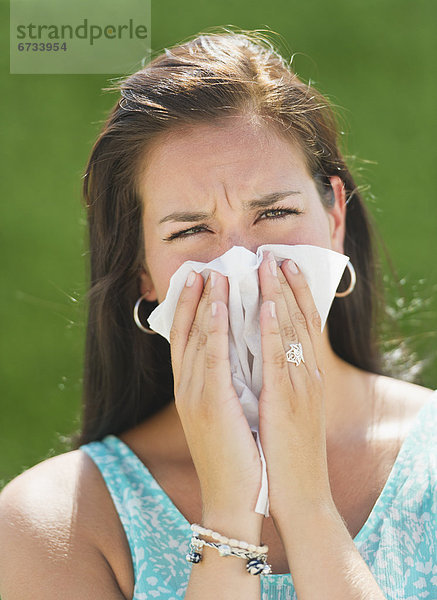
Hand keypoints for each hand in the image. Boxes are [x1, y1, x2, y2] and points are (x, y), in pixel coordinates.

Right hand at [169, 270, 262, 516]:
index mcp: (191, 390)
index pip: (185, 338)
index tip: (195, 278)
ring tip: (214, 271)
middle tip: (203, 264)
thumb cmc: (237, 457)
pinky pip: (214, 356)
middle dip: (195, 296)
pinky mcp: (212, 404)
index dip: (187, 306)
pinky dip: (215, 326)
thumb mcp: (225, 415)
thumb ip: (223, 385)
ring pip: (199, 337)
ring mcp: (196, 395)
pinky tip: (221, 302)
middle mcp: (188, 388)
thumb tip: (234, 357)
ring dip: (206, 301)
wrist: (234, 501)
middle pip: (188, 331)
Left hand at [257, 251, 332, 516]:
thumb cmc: (287, 453)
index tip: (283, 266)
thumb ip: (279, 382)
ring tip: (271, 264)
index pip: (302, 326)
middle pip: (299, 320)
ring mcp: (300, 386)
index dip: (294, 294)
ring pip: (292, 331)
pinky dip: (277, 329)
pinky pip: (280, 358)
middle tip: (275, 253)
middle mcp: (307, 375)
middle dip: (287, 284)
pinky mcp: (288, 401)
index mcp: (305, 378)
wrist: (297, 494)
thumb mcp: (288, 411)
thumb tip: (262, 357)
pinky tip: (271, 305)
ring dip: (281, 295)